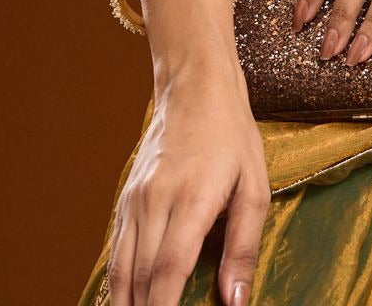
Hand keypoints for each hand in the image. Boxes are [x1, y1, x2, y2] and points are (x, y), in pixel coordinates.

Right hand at [106, 59, 269, 305]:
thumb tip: (235, 302)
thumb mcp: (255, 187)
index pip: (169, 272)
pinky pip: (116, 252)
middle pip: (142, 279)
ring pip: (122, 271)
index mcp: (191, 199)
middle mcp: (155, 201)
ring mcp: (134, 200)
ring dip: (129, 305)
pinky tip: (130, 301)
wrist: (195, 88)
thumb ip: (243, 247)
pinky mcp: (125, 199)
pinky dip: (120, 284)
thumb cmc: (232, 137)